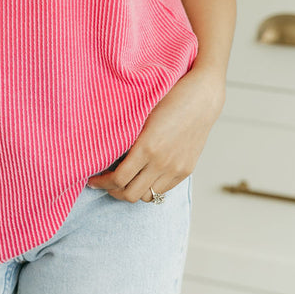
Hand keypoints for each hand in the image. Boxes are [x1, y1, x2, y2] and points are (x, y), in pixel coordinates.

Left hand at [86, 68, 225, 202]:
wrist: (202, 97)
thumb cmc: (168, 97)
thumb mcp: (141, 114)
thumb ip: (126, 136)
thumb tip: (106, 153)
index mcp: (147, 147)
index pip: (118, 179)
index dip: (101, 183)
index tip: (92, 179)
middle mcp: (162, 162)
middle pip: (130, 194)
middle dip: (113, 191)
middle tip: (104, 182)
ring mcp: (176, 168)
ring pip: (148, 196)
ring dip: (132, 191)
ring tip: (124, 180)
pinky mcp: (186, 170)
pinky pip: (163, 190)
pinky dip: (150, 187)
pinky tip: (143, 175)